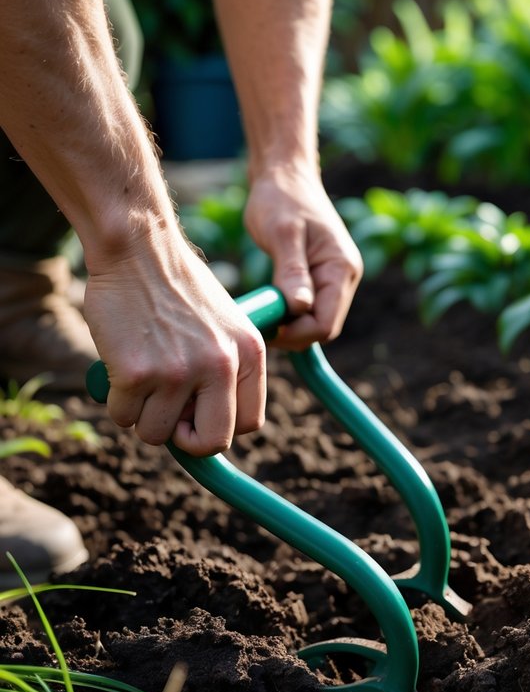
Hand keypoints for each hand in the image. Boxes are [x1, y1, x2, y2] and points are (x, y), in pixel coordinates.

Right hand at [84, 229, 265, 455]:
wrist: (139, 249)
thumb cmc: (178, 287)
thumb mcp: (226, 324)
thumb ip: (227, 370)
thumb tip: (210, 425)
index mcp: (249, 353)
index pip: (251, 423)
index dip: (221, 427)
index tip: (201, 416)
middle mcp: (220, 365)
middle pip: (211, 442)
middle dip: (186, 439)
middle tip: (168, 416)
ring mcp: (178, 372)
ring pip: (156, 434)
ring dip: (143, 414)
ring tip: (141, 377)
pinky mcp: (137, 373)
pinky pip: (123, 416)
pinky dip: (116, 401)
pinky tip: (121, 368)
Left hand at [244, 168, 362, 350]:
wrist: (284, 174)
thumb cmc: (281, 197)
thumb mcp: (283, 233)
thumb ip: (292, 271)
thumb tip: (299, 309)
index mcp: (341, 268)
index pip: (326, 324)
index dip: (297, 334)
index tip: (265, 328)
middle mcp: (344, 277)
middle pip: (323, 327)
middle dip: (293, 333)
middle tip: (260, 323)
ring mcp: (333, 278)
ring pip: (315, 321)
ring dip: (290, 325)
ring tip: (262, 313)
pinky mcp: (320, 278)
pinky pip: (308, 309)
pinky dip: (289, 314)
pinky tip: (269, 307)